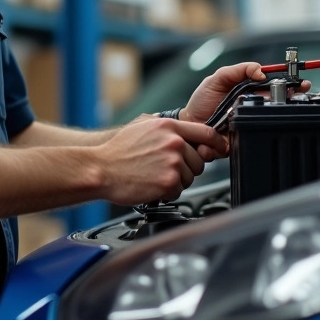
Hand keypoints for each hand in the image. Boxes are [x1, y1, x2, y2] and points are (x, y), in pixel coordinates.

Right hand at [97, 114, 226, 204]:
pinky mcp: (169, 182)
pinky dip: (167, 192)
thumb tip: (181, 132)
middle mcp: (173, 142)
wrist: (100, 169)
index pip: (206, 132)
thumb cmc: (117, 151)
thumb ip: (165, 127)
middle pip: (199, 161)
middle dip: (186, 168)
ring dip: (175, 181)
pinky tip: (151, 184)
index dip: (216, 142)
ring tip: (154, 175)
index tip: (219, 148)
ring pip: (189, 177)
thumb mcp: (141, 126)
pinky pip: (179, 191)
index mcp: (168, 127)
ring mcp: (172, 163)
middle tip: (164, 169)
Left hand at [180, 63, 311, 159]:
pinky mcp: (237, 145)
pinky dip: (230, 140)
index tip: (302, 86)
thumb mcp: (218, 78)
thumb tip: (261, 71)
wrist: (188, 124)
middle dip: (280, 107)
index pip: (275, 90)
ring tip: (230, 119)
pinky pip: (243, 143)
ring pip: (261, 127)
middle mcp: (251, 111)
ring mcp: (245, 128)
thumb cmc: (202, 100)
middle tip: (270, 103)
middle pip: (275, 110)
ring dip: (253, 123)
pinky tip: (219, 136)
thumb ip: (239, 70)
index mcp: (249, 94)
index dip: (291, 88)